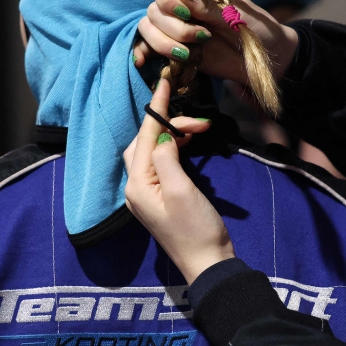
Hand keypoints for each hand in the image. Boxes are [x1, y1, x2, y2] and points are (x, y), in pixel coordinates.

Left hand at [123, 78, 234, 283]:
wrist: (208, 264)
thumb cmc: (196, 229)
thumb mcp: (182, 190)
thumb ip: (167, 157)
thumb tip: (163, 136)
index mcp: (137, 183)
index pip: (145, 136)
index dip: (156, 108)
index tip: (165, 82)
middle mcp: (136, 187)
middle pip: (143, 142)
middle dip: (167, 123)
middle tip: (197, 120)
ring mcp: (148, 194)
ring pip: (152, 151)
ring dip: (173, 135)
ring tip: (197, 129)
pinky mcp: (162, 199)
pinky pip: (161, 164)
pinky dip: (174, 148)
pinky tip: (188, 144)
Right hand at [133, 0, 299, 87]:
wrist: (266, 56)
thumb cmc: (256, 27)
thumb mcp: (237, 13)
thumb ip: (209, 6)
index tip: (185, 13)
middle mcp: (180, 5)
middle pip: (153, 9)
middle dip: (174, 27)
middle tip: (203, 37)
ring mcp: (175, 27)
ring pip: (147, 28)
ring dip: (164, 42)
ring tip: (190, 53)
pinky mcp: (175, 49)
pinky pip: (148, 47)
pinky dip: (144, 52)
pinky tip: (146, 60)